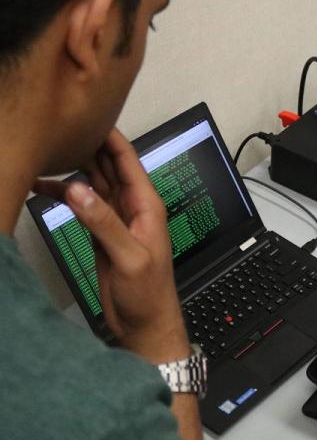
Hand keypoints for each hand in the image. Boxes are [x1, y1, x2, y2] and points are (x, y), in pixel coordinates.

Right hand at [34, 129, 188, 364]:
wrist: (145, 324)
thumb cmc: (149, 293)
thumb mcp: (129, 257)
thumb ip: (104, 223)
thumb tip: (79, 190)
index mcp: (146, 206)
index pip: (128, 161)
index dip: (111, 137)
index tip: (90, 116)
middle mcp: (132, 207)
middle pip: (108, 166)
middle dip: (88, 146)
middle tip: (60, 127)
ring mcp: (115, 219)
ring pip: (93, 183)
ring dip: (73, 168)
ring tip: (46, 152)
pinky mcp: (101, 233)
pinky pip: (83, 205)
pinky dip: (64, 195)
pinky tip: (44, 187)